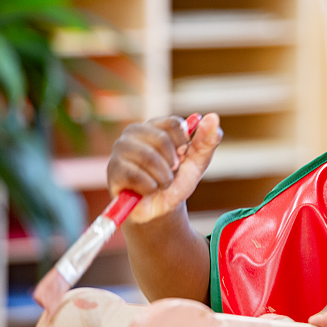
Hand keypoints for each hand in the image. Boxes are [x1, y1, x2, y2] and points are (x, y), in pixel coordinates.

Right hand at [107, 113, 222, 222]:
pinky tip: (148, 190)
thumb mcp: (197, 161)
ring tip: (161, 183)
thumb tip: (213, 117)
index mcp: (156, 126)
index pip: (174, 123)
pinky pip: (135, 175)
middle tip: (171, 173)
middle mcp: (134, 132)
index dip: (184, 143)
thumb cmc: (177, 180)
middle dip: (174, 163)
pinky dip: (149, 187)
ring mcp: (120, 150)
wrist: (161, 209)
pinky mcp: (113, 170)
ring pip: (148, 157)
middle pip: (162, 139)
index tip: (183, 156)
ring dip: (163, 177)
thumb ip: (207, 140)